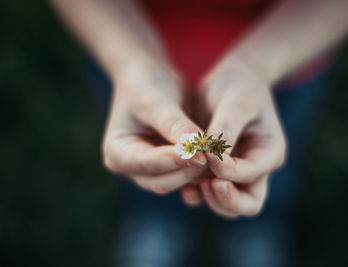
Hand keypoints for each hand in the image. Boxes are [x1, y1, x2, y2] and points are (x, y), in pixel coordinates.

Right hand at [102, 63, 206, 194]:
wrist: (151, 79)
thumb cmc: (148, 86)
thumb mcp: (158, 102)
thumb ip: (175, 126)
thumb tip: (196, 149)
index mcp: (117, 153)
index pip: (148, 164)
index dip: (175, 159)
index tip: (201, 152)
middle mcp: (130, 168)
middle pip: (160, 182)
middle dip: (187, 171)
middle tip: (213, 157)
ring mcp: (147, 171)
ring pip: (175, 182)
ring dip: (195, 174)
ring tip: (217, 159)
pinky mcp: (166, 169)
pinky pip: (184, 177)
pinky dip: (198, 171)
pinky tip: (216, 161)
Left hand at [181, 59, 286, 217]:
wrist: (231, 79)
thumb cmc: (239, 87)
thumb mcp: (236, 103)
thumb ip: (225, 132)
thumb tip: (212, 159)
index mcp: (269, 152)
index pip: (251, 174)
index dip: (227, 170)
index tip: (206, 155)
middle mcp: (256, 168)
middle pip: (249, 204)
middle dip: (226, 200)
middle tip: (206, 184)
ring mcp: (238, 173)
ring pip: (229, 206)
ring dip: (210, 200)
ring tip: (190, 186)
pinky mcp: (218, 171)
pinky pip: (210, 194)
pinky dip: (198, 195)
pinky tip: (184, 187)